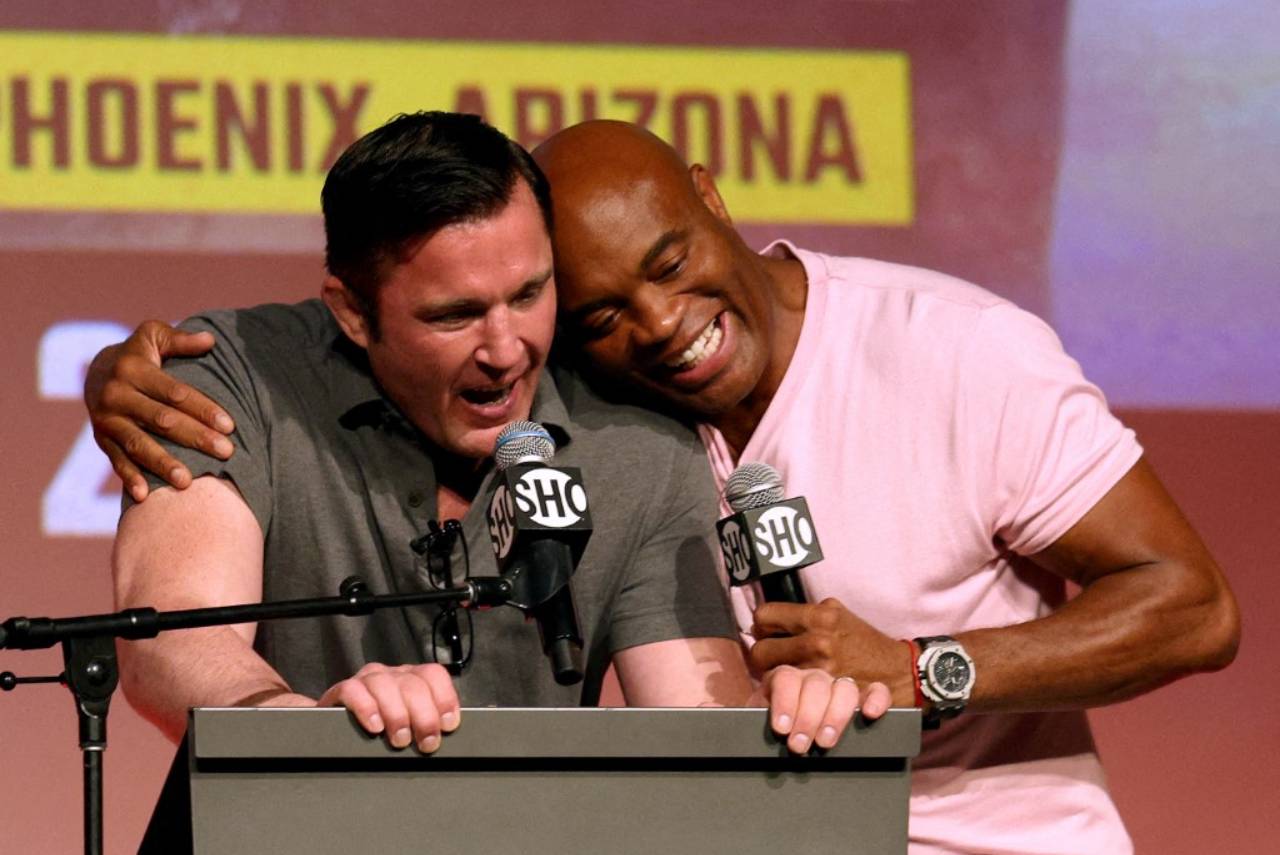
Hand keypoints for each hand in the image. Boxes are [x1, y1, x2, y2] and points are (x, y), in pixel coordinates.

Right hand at [85, 320, 235, 500]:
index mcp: (133, 370)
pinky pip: (116, 461)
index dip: (203, 408)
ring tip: (188, 482)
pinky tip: (145, 496)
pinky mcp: (101, 439)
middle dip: (195, 437)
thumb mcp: (153, 336)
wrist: (95, 371)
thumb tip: (210, 340)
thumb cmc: (139, 354)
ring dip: (163, 464)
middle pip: (162, 421)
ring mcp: (107, 420)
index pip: (174, 393)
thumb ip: (179, 340)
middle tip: (225, 452)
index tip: (230, 426)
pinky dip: (129, 478)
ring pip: (138, 445)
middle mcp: (116, 396)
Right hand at [316, 662, 460, 752]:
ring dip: (397, 714)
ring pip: (385, 685)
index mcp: (413, 678)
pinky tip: (374, 727)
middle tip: (426, 744)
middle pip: (413, 685)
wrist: (337, 728)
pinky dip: (366, 708)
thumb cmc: (382, 729)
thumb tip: (442, 739)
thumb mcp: (409, 724)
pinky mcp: (343, 689)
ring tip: (400, 740)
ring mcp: (367, 679)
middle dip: (424, 716)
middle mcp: (392, 674)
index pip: (434, 675)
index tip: (448, 726)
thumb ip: (425, 724)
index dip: (445, 699)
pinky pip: (353, 691)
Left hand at [749, 598, 915, 707]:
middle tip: (771, 659)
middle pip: (760, 651)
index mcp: (818, 616)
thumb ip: (807, 614)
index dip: (763, 625)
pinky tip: (795, 695)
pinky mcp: (826, 694)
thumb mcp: (837, 613)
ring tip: (782, 677)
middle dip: (763, 656)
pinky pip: (792, 696)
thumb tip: (771, 620)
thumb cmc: (864, 641)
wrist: (901, 670)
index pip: (765, 616)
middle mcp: (817, 641)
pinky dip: (790, 697)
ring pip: (771, 677)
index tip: (767, 632)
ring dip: (773, 678)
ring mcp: (821, 670)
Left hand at [760, 665, 889, 752]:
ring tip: (825, 743)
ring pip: (843, 687)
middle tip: (799, 747)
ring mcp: (838, 687)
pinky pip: (876, 690)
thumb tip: (734, 727)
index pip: (786, 678)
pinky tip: (869, 714)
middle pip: (815, 683)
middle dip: (808, 716)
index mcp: (783, 680)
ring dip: (836, 715)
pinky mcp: (862, 700)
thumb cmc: (772, 734)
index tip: (781, 729)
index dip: (785, 702)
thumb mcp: (757, 726)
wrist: (788, 739)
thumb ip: (749, 723)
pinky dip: (876, 698)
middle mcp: (812, 678)